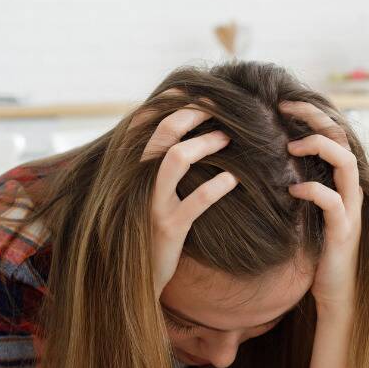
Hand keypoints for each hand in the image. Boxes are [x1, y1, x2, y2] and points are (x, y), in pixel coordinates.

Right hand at [141, 106, 237, 298]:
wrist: (134, 277)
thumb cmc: (151, 230)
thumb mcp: (152, 194)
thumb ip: (162, 167)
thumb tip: (184, 135)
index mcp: (135, 169)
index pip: (147, 123)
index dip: (169, 102)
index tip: (195, 90)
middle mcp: (138, 181)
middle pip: (161, 133)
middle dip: (190, 114)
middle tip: (217, 107)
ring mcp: (153, 204)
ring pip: (175, 159)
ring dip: (204, 143)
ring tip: (227, 138)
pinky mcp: (170, 227)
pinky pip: (196, 201)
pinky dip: (217, 186)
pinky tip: (233, 178)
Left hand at [281, 101, 362, 313]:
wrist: (334, 294)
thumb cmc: (316, 254)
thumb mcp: (305, 213)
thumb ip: (297, 186)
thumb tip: (266, 162)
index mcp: (341, 183)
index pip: (334, 135)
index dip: (312, 116)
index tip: (283, 104)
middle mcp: (351, 191)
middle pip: (343, 139)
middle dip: (316, 119)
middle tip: (285, 109)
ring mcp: (350, 210)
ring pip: (346, 164)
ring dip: (319, 149)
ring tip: (290, 147)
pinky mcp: (343, 232)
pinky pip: (333, 202)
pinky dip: (314, 190)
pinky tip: (292, 190)